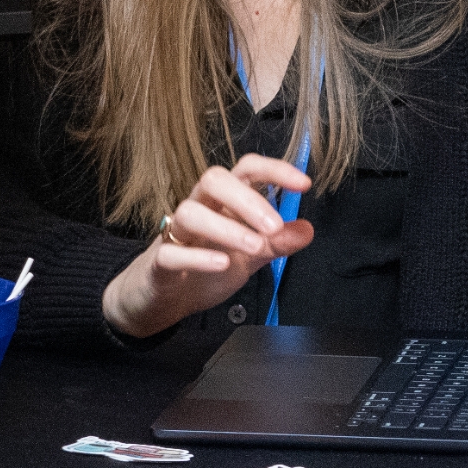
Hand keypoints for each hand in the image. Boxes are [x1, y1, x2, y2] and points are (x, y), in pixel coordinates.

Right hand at [101, 154, 313, 339]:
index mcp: (223, 203)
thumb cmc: (204, 267)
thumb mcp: (249, 257)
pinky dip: (197, 257)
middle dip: (248, 199)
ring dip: (226, 227)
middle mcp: (199, 209)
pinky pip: (171, 252)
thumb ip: (276, 244)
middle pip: (214, 180)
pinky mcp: (160, 262)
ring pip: (190, 212)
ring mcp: (176, 234)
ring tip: (254, 247)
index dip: (274, 170)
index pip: (246, 171)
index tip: (303, 184)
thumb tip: (306, 229)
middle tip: (274, 226)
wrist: (162, 298)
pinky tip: (221, 263)